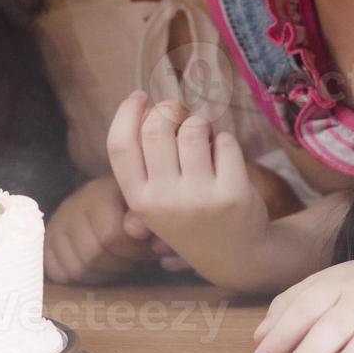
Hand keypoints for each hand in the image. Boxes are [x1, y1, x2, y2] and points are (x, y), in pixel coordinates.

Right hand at [44, 176, 155, 284]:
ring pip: (76, 269)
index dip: (134, 250)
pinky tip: (96, 267)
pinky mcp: (46, 243)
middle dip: (119, 264)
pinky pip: (58, 274)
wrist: (106, 198)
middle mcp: (71, 207)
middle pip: (92, 255)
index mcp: (99, 193)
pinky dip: (81, 278)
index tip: (148, 249)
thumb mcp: (147, 209)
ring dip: (101, 274)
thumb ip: (150, 222)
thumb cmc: (133, 208)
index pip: (110, 235)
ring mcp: (55, 226)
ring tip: (115, 262)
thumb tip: (144, 235)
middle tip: (131, 258)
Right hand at [106, 91, 269, 285]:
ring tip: (204, 138)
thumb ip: (145, 160)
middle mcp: (164, 200)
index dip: (126, 113)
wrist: (234, 256)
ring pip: (193, 128)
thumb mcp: (155, 200)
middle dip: (168, 109)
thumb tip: (141, 105)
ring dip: (200, 123)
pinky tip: (224, 158)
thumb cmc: (189, 214)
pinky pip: (225, 141)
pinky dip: (225, 141)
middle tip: (178, 112)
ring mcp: (199, 198)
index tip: (139, 96)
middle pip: (156, 128)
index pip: (119, 145)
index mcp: (139, 200)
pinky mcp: (232, 194)